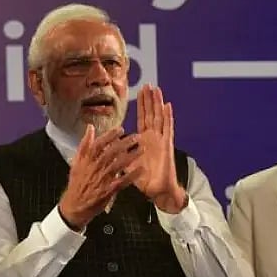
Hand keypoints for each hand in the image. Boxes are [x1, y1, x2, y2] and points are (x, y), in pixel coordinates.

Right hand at [58, 125, 141, 228]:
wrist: (75, 206)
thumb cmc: (77, 183)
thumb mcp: (76, 162)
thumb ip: (84, 145)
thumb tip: (90, 128)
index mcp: (87, 160)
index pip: (98, 144)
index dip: (110, 136)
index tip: (121, 130)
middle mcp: (95, 168)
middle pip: (111, 152)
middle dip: (125, 143)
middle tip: (136, 137)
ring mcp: (103, 179)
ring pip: (119, 165)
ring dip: (132, 156)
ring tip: (142, 149)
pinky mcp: (109, 190)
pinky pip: (123, 181)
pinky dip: (132, 175)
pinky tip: (141, 169)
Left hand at [129, 85, 185, 212]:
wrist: (157, 191)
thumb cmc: (143, 179)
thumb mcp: (127, 163)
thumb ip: (120, 153)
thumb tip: (108, 145)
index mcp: (144, 140)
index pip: (143, 118)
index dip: (142, 105)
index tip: (140, 91)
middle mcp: (154, 137)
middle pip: (152, 114)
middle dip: (150, 99)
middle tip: (148, 84)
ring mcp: (161, 140)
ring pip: (160, 117)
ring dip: (158, 103)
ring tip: (157, 89)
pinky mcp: (167, 145)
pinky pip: (168, 128)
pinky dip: (168, 117)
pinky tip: (167, 106)